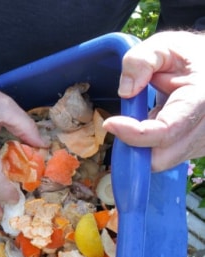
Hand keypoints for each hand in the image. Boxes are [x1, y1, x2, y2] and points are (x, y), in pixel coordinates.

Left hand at [102, 31, 204, 170]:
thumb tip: (126, 91)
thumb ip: (141, 60)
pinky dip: (150, 146)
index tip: (109, 123)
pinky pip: (165, 157)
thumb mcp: (164, 46)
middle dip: (133, 147)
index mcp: (201, 98)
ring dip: (142, 145)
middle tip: (120, 122)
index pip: (166, 130)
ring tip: (147, 114)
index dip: (134, 133)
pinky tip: (155, 122)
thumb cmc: (186, 57)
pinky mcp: (195, 149)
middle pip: (161, 158)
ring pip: (161, 161)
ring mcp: (202, 142)